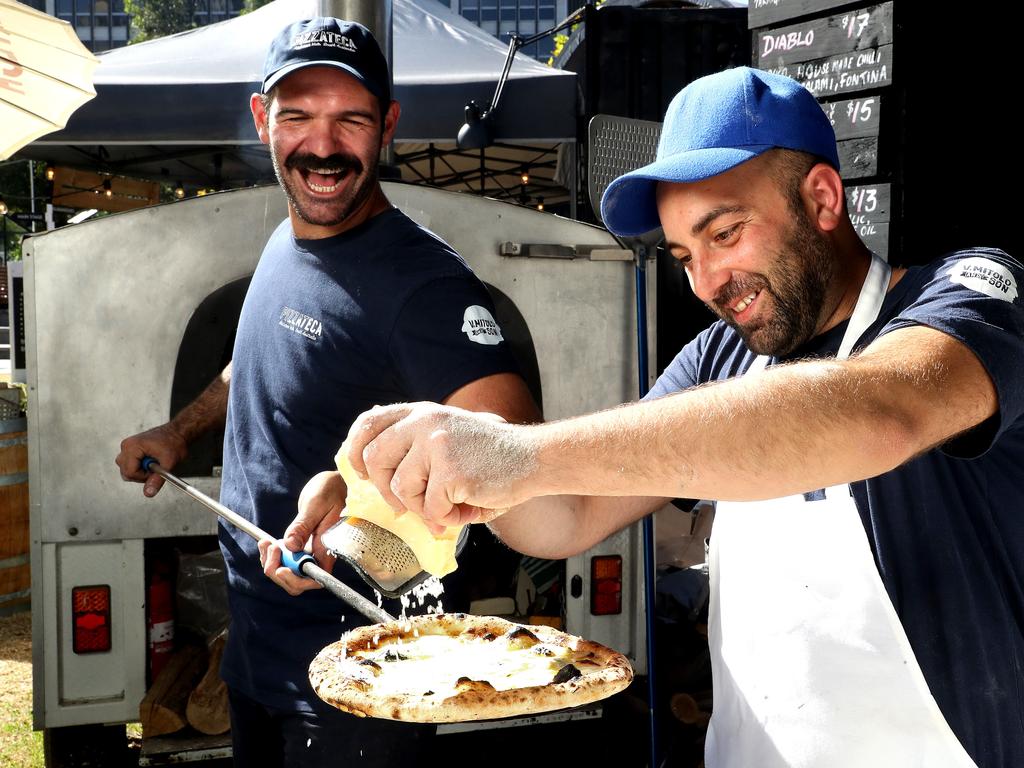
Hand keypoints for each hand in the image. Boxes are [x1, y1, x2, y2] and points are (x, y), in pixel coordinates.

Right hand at [115, 424, 187, 496]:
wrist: (178, 433)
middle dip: (141, 474)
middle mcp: (126, 446)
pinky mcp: (130, 449)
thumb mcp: (169, 463)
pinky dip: (140, 467)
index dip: (143, 476)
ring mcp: (127, 447)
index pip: (129, 472)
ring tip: (154, 463)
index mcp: (133, 446)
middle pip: (126, 472)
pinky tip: (151, 460)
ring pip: (127, 469)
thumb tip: (149, 492)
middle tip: (156, 467)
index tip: (155, 471)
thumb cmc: (174, 443)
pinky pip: (130, 465)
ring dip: (140, 471)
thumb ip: (157, 479)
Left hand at [258, 471, 344, 594]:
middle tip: (270, 549)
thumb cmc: (332, 490)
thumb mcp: (316, 504)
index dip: (296, 580)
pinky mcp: (302, 545)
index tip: (281, 569)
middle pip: (298, 581)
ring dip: (272, 564)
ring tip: (266, 543)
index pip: (314, 578)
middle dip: (279, 572)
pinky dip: (273, 556)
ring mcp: (310, 551)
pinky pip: (286, 560)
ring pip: (289, 572)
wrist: (335, 483)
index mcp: (328, 548)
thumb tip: (291, 547)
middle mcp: (320, 554)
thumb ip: (303, 526)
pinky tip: (267, 542)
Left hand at [346, 403, 536, 529]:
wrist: (534, 459)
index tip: (366, 475)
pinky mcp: (451, 470)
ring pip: (402, 489)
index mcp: (421, 413)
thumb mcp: (448, 436)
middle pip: (374, 460)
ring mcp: (436, 444)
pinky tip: (468, 505)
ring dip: (424, 507)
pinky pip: (431, 508)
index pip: (368, 423)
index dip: (356, 452)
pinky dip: (448, 516)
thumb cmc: (491, 457)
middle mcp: (424, 422)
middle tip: (407, 506)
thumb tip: (369, 461)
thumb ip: (414, 444)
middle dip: (387, 491)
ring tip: (450, 503)